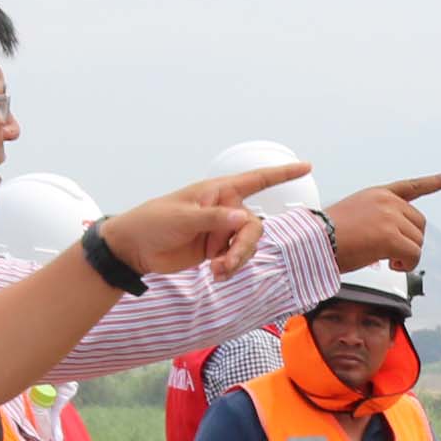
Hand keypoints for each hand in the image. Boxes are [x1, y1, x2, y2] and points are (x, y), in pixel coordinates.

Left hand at [99, 161, 315, 285]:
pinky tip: (216, 273)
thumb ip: (213, 218)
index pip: (255, 180)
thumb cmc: (152, 222)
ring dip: (237, 260)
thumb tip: (241, 217)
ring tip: (218, 271)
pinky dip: (230, 267)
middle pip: (253, 226)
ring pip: (247, 245)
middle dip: (245, 247)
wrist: (134, 249)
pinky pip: (236, 258)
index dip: (282, 173)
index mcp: (217, 192)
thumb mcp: (182, 218)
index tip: (306, 167)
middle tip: (228, 264)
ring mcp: (220, 231)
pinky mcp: (215, 250)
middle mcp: (223, 209)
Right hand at [324, 173, 440, 274]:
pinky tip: (389, 265)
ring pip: (417, 241)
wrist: (313, 242)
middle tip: (391, 255)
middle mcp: (387, 201)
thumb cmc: (326, 237)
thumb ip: (378, 223)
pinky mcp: (390, 236)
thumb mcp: (355, 218)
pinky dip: (406, 264)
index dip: (437, 181)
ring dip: (406, 256)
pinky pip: (413, 255)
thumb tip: (394, 250)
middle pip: (419, 224)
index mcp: (378, 194)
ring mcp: (390, 216)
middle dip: (410, 241)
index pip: (413, 186)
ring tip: (385, 260)